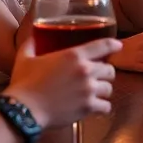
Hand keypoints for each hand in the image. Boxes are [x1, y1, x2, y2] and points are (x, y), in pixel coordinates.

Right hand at [5, 36, 121, 127]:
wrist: (24, 110)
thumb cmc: (24, 82)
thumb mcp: (26, 57)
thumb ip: (31, 43)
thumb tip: (32, 33)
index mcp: (74, 55)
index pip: (103, 46)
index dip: (114, 45)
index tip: (118, 46)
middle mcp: (86, 71)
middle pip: (109, 69)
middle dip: (105, 73)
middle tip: (98, 76)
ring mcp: (88, 90)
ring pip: (109, 88)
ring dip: (103, 89)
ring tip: (96, 92)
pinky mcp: (88, 107)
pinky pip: (106, 106)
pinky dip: (102, 107)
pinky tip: (97, 107)